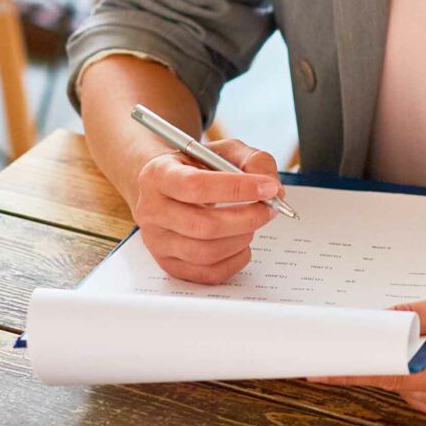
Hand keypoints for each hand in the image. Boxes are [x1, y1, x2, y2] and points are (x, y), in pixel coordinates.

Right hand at [130, 139, 281, 284]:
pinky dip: (235, 260)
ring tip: (252, 222)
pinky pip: (208, 273)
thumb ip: (252, 161)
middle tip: (270, 208)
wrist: (165, 188)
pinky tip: (241, 242)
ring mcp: (157, 241)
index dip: (237, 188)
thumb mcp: (222, 151)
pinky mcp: (169, 264)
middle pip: (203, 225)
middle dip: (247, 218)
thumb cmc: (196, 168)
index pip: (195, 186)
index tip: (268, 187)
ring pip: (206, 252)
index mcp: (158, 174)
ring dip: (242, 238)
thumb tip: (273, 189)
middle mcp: (152, 210)